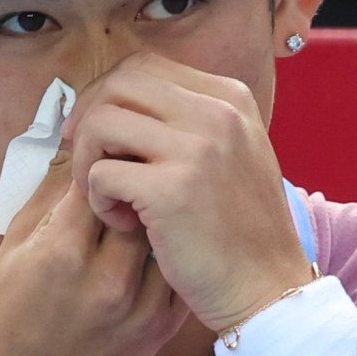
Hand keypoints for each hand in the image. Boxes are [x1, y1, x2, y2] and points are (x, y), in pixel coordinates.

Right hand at [0, 146, 185, 355]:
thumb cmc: (10, 306)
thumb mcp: (17, 240)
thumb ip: (51, 189)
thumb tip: (84, 143)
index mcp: (62, 252)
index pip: (100, 177)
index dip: (104, 156)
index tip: (103, 149)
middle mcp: (106, 280)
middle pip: (142, 200)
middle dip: (137, 179)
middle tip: (136, 167)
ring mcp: (140, 308)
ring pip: (169, 233)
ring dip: (161, 211)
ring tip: (153, 199)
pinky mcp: (162, 329)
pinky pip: (179, 270)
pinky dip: (174, 249)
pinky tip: (166, 237)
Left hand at [72, 54, 311, 336]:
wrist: (269, 289)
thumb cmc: (239, 232)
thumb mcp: (231, 156)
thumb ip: (187, 123)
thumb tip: (114, 103)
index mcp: (230, 98)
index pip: (144, 66)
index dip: (106, 96)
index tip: (97, 134)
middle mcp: (217, 113)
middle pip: (118, 83)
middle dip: (88, 120)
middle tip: (88, 162)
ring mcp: (197, 148)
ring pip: (101, 123)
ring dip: (90, 162)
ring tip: (113, 199)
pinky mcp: (172, 190)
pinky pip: (100, 174)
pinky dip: (98, 201)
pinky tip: (126, 224)